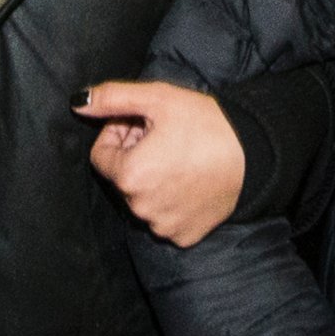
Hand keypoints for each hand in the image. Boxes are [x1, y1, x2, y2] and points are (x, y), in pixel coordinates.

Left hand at [76, 80, 245, 247]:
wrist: (256, 155)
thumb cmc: (206, 124)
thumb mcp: (157, 99)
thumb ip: (112, 99)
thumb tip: (78, 101)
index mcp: (128, 175)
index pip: (101, 155)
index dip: (118, 134)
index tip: (141, 124)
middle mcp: (140, 207)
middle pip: (122, 177)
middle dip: (135, 155)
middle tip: (164, 137)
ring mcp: (163, 226)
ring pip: (143, 198)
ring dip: (152, 178)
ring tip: (180, 157)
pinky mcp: (185, 236)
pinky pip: (165, 217)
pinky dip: (171, 200)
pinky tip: (191, 180)